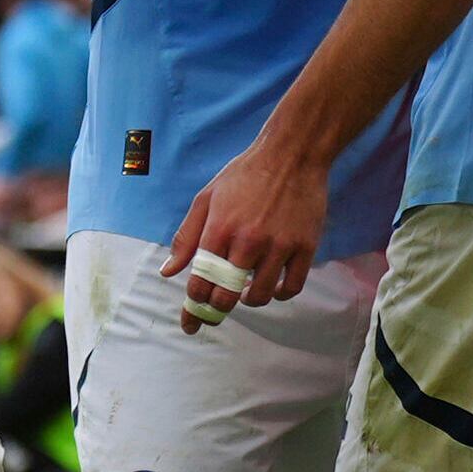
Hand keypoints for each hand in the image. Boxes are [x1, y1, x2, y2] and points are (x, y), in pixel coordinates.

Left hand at [163, 136, 328, 333]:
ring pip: (260, 296)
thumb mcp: (207, 199)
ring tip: (246, 291)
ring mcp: (278, 246)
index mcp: (219, 229)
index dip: (193, 306)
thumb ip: (187, 237)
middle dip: (217, 309)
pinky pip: (292, 287)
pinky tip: (273, 288)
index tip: (192, 317)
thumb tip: (168, 272)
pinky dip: (280, 295)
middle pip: (226, 296)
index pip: (199, 282)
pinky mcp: (304, 247)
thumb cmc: (245, 175)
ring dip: (249, 301)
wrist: (292, 155)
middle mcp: (247, 241)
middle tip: (218, 308)